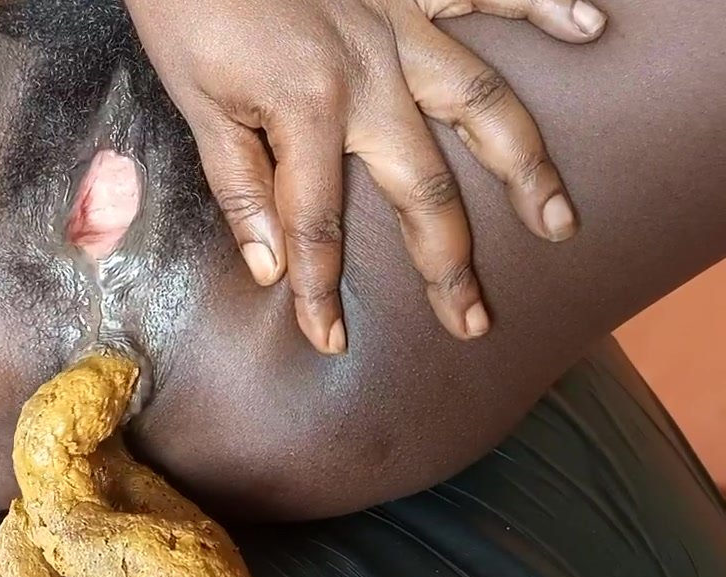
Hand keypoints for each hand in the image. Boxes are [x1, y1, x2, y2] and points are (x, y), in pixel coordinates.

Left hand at [124, 0, 606, 351]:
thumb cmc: (188, 12)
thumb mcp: (195, 104)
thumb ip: (240, 185)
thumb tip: (270, 268)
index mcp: (306, 108)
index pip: (317, 223)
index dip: (322, 290)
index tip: (330, 340)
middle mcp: (370, 74)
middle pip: (422, 185)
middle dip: (449, 262)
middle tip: (474, 321)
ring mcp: (399, 25)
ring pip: (482, 101)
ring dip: (524, 166)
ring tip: (557, 221)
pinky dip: (545, 4)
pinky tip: (591, 28)